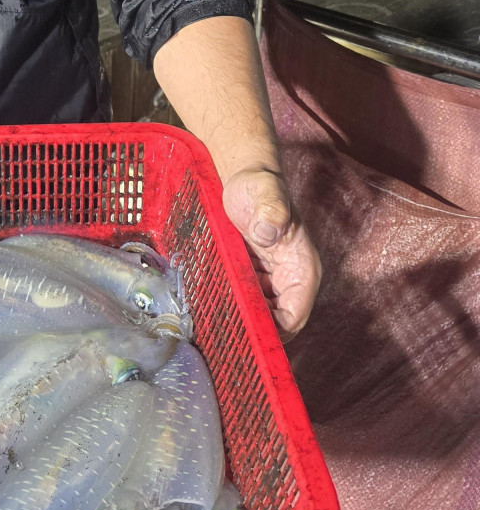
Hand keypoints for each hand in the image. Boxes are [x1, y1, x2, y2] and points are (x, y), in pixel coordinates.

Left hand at [221, 166, 321, 337]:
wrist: (243, 178)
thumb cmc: (258, 185)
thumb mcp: (264, 194)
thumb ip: (270, 211)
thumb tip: (269, 231)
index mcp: (302, 270)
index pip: (293, 317)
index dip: (271, 331)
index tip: (241, 330)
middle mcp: (289, 281)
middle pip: (275, 323)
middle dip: (250, 328)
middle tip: (217, 329)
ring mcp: (270, 281)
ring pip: (258, 315)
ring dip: (237, 318)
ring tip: (209, 318)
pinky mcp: (252, 278)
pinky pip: (244, 301)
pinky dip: (229, 304)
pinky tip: (208, 303)